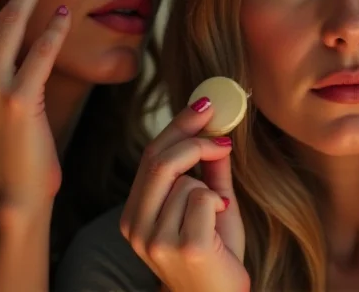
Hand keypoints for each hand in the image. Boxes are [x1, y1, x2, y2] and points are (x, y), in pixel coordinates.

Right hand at [120, 101, 247, 291]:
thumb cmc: (215, 255)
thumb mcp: (212, 205)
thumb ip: (209, 171)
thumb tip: (216, 130)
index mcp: (135, 215)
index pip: (151, 157)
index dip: (179, 126)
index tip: (204, 104)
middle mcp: (136, 227)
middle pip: (161, 161)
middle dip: (196, 140)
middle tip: (223, 137)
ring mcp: (155, 240)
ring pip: (186, 182)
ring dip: (211, 190)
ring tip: (215, 217)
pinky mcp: (182, 247)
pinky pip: (203, 198)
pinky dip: (219, 205)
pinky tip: (218, 228)